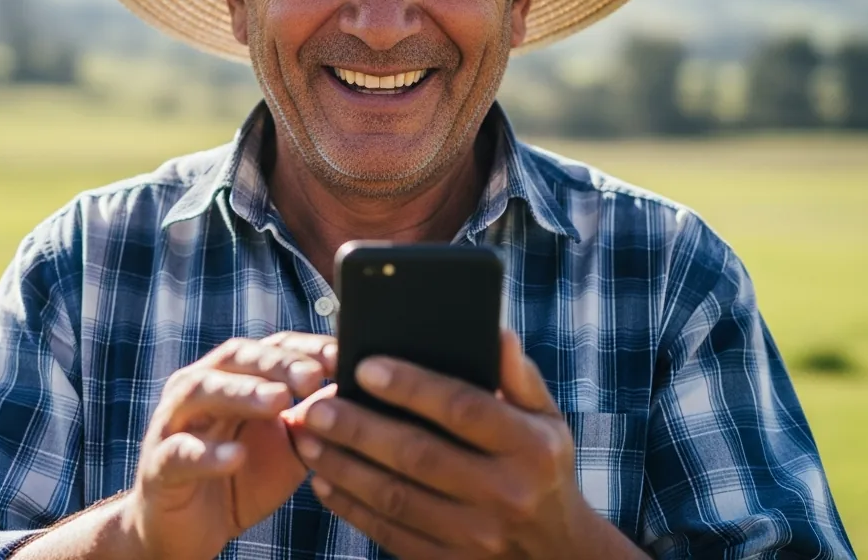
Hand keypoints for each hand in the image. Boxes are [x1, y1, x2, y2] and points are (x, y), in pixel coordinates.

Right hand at [121, 332, 335, 559]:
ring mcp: (173, 423)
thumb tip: (355, 388)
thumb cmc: (240, 478)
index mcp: (230, 377)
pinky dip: (208, 454)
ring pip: (202, 391)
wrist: (188, 532)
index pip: (267, 348)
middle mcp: (198, 388)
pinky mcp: (159, 465)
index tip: (339, 355)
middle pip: (235, 358)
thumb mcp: (287, 447)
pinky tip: (236, 457)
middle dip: (275, 363)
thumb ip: (312, 417)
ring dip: (241, 392)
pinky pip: (181, 453)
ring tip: (278, 401)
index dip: (302, 348)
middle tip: (311, 375)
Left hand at [290, 330, 620, 558]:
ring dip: (342, 466)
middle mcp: (506, 493)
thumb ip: (518, 375)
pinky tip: (323, 480)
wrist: (561, 555)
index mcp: (530, 448)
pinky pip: (390, 533)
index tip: (364, 366)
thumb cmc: (542, 466)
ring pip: (395, 497)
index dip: (412, 386)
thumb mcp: (547, 420)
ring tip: (306, 437)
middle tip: (314, 405)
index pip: (464, 409)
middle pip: (418, 455)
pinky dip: (351, 507)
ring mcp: (478, 537)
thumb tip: (495, 330)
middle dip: (359, 428)